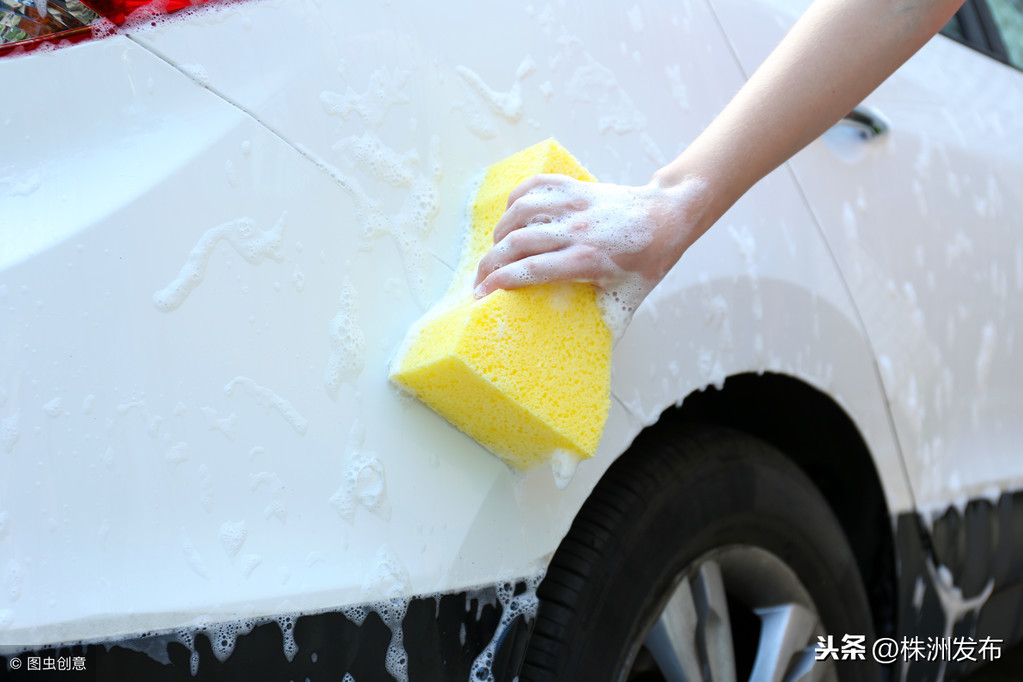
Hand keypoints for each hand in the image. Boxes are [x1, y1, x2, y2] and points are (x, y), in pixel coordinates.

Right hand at [473, 173, 707, 316]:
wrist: (667, 216)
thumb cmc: (648, 261)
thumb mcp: (629, 299)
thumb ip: (607, 325)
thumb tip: (589, 357)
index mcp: (588, 259)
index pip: (532, 269)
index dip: (501, 281)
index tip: (482, 295)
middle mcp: (577, 230)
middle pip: (517, 242)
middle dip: (489, 263)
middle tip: (479, 281)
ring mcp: (574, 204)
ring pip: (520, 211)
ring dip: (500, 232)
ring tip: (496, 251)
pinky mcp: (575, 188)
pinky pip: (535, 186)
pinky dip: (515, 199)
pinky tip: (510, 216)